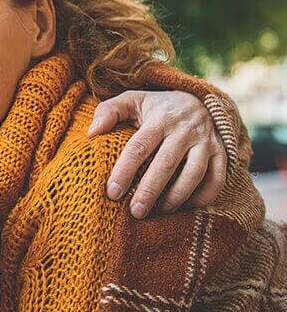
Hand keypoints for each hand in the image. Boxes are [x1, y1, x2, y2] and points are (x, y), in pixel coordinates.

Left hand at [89, 90, 226, 218]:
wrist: (198, 99)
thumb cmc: (156, 106)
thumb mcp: (132, 100)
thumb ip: (108, 111)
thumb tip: (91, 133)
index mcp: (159, 118)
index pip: (139, 147)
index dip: (125, 170)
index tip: (112, 193)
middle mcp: (184, 130)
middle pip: (166, 163)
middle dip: (149, 190)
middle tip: (135, 212)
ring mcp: (205, 141)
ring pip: (194, 172)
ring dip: (177, 195)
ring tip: (160, 211)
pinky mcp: (221, 152)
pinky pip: (217, 178)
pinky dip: (204, 195)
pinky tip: (187, 207)